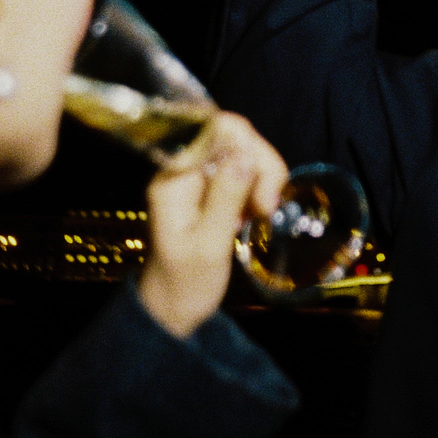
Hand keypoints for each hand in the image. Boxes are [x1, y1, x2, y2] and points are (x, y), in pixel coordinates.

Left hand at [137, 112, 287, 337]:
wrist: (170, 309)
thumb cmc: (186, 284)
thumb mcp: (209, 246)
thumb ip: (226, 197)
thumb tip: (247, 154)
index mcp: (174, 177)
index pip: (214, 128)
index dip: (249, 148)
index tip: (263, 193)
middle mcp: (182, 167)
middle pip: (234, 134)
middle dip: (261, 165)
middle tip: (266, 209)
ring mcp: (195, 175)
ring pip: (242, 149)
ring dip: (262, 177)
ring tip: (259, 215)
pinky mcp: (208, 186)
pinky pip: (241, 169)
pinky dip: (256, 187)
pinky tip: (252, 214)